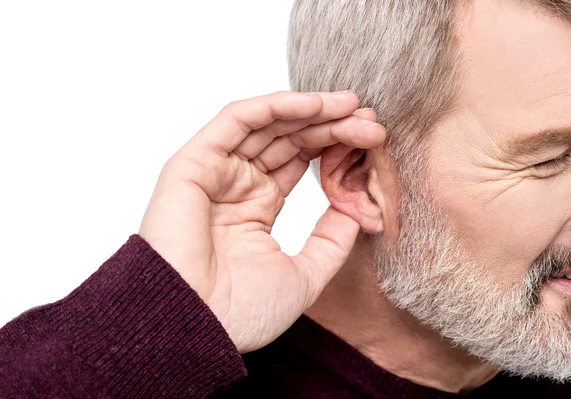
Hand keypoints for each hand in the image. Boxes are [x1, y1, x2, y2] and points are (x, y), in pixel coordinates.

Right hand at [139, 91, 385, 352]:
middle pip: (288, 139)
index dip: (334, 147)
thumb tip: (354, 214)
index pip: (299, 162)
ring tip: (352, 106)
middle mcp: (235, 185)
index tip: (372, 140)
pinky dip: (276, 106)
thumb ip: (328, 242)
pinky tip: (316, 104)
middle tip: (370, 120)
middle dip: (331, 125)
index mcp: (255, 209)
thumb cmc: (239, 312)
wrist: (195, 328)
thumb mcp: (302, 276)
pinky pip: (237, 121)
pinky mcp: (194, 162)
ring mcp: (215, 171)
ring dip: (311, 110)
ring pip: (266, 124)